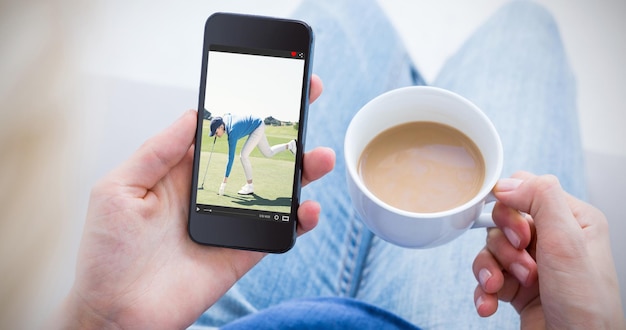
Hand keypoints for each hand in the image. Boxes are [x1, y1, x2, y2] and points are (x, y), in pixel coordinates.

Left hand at [56, 75, 332, 328]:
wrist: (115, 313)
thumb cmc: (107, 254)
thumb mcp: (118, 188)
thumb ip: (157, 151)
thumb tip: (192, 114)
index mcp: (181, 171)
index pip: (221, 131)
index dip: (245, 108)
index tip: (270, 84)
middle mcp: (210, 192)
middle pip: (255, 154)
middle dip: (283, 129)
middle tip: (307, 100)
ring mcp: (230, 222)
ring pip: (274, 189)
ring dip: (301, 172)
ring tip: (319, 157)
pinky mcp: (242, 251)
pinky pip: (277, 231)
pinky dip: (298, 220)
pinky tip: (307, 208)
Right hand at [472, 171, 624, 328]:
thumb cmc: (585, 307)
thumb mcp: (568, 243)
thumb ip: (541, 200)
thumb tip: (507, 182)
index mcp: (573, 220)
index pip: (527, 191)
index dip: (511, 210)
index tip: (518, 235)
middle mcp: (553, 239)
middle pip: (502, 221)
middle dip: (503, 247)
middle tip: (521, 266)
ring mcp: (533, 263)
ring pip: (491, 248)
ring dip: (492, 270)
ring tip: (505, 289)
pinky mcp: (517, 287)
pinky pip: (487, 275)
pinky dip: (484, 290)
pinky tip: (490, 303)